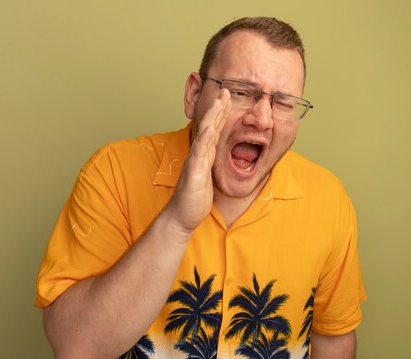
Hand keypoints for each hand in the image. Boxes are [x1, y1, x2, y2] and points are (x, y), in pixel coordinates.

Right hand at [165, 88, 230, 233]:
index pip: (214, 130)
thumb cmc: (194, 199)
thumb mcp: (208, 177)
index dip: (221, 113)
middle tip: (226, 90)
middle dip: (218, 108)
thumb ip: (211, 164)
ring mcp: (195, 162)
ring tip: (219, 101)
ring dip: (212, 116)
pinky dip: (205, 139)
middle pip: (209, 126)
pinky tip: (211, 127)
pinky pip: (200, 153)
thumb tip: (219, 157)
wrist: (182, 216)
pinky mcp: (194, 172)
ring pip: (204, 135)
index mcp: (204, 155)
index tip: (228, 97)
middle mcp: (199, 155)